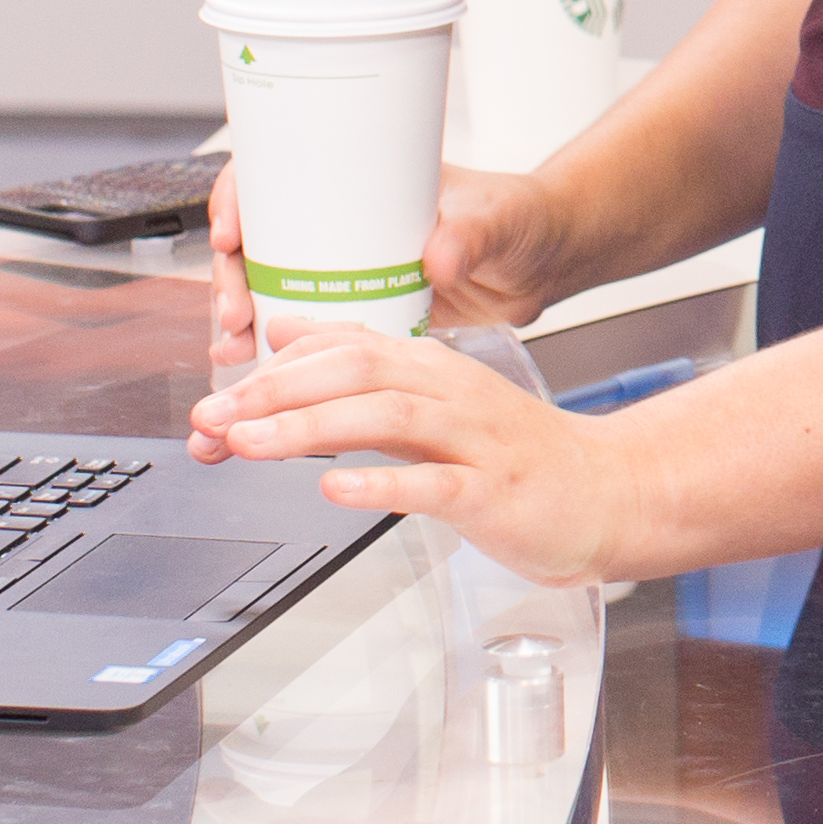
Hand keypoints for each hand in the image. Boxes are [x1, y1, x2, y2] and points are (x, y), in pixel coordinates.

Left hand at [188, 325, 662, 584]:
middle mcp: (453, 392)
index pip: (345, 346)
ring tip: (250, 443)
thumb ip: (365, 365)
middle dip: (276, 391)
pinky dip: (382, 484)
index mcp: (434, 367)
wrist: (608, 492)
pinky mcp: (495, 491)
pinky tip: (336, 490)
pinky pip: (434, 484)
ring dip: (310, 429)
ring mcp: (476, 440)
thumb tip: (290, 331)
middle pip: (359, 370)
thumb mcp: (436, 397)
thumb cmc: (516, 454)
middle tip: (214, 414)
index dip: (273, 368)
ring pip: (387, 417)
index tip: (216, 394)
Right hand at [199, 163, 581, 443]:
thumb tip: (439, 257)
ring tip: (232, 354)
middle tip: (234, 315)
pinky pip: (303, 335)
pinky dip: (273, 357)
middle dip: (230, 279)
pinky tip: (252, 377)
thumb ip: (469, 236)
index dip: (240, 199)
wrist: (544, 266)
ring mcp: (347, 272)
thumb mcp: (496, 218)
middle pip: (258, 242)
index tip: (231, 234)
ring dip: (240, 323)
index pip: (278, 175)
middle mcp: (344, 226)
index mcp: (364, 183)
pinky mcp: (361, 316)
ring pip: (269, 292)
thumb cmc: (520, 219)